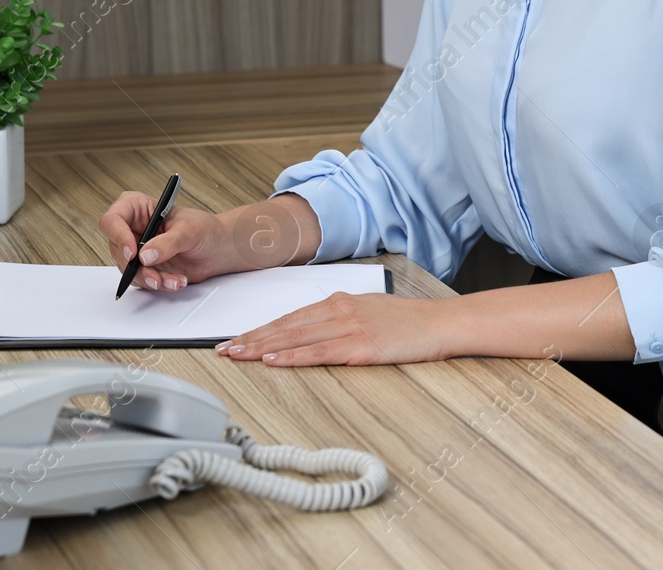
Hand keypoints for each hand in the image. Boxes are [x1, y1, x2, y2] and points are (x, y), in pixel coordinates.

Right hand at [98, 190, 226, 291]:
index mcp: (138, 207)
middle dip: (137, 267)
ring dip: (151, 279)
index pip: (113, 219)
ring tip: (175, 280)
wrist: (217, 248)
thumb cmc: (204, 229)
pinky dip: (159, 284)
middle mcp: (132, 228)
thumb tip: (145, 256)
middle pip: (116, 249)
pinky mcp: (144, 267)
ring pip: (128, 269)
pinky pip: (141, 280)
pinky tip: (176, 281)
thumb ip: (167, 243)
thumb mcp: (189, 230)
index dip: (118, 236)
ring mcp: (136, 249)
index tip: (133, 254)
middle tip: (156, 276)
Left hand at [215, 291, 456, 365]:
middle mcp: (339, 310)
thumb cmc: (409, 320)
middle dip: (251, 338)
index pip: (290, 316)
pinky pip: (319, 352)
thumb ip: (341, 316)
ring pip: (295, 337)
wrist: (439, 323)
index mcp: (339, 302)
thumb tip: (316, 326)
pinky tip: (274, 360)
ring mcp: (349, 328)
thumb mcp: (369, 309)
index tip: (236, 338)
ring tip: (237, 355)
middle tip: (223, 349)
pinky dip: (293, 356)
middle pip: (285, 326)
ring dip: (262, 347)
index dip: (260, 328)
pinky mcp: (361, 347)